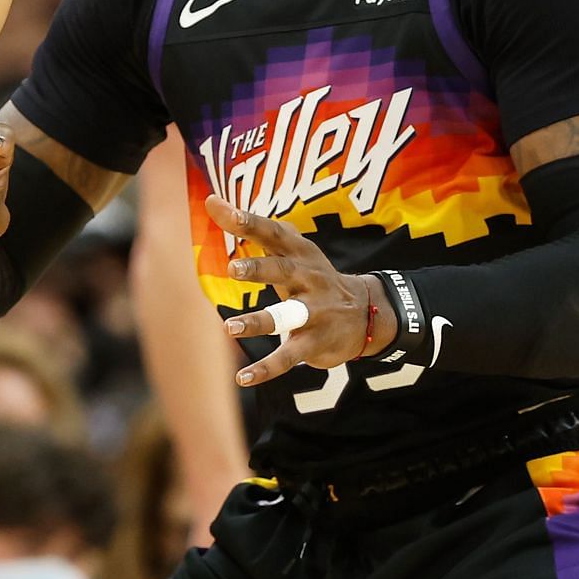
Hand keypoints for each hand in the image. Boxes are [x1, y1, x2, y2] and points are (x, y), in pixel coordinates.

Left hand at [205, 195, 390, 385]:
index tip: (220, 208)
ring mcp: (314, 312)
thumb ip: (252, 229)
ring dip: (260, 321)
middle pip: (284, 270)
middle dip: (260, 269)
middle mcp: (309, 278)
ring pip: (287, 316)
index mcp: (300, 253)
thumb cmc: (312, 276)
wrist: (367, 314)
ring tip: (230, 328)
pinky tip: (243, 378)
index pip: (272, 232)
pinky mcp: (315, 342)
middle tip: (232, 268)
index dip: (248, 221)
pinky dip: (266, 369)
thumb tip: (211, 200)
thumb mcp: (291, 250)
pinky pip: (288, 357)